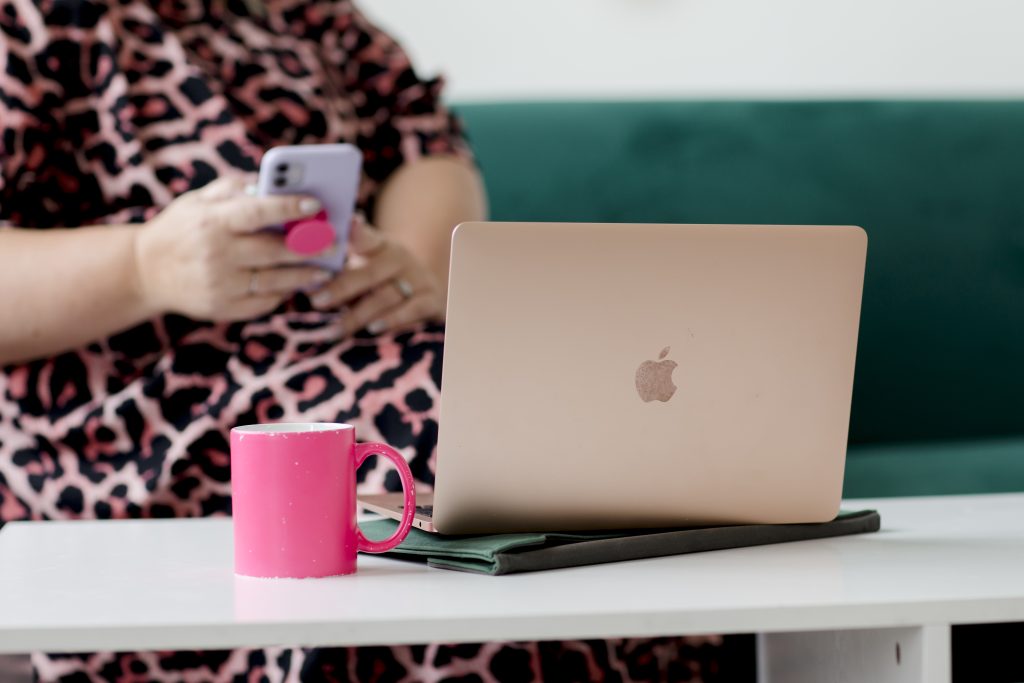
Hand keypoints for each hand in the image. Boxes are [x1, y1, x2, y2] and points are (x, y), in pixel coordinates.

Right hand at [133, 176, 335, 320]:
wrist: (144, 271)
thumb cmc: (181, 228)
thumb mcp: (199, 200)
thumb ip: (236, 189)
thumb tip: (276, 182)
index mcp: (211, 222)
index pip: (257, 212)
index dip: (289, 207)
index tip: (316, 203)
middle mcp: (215, 254)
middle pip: (272, 251)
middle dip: (308, 246)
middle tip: (332, 242)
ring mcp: (219, 284)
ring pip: (274, 281)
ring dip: (304, 275)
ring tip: (324, 268)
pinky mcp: (222, 308)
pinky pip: (263, 302)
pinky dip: (282, 293)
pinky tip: (297, 284)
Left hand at [310, 216, 444, 334]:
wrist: (427, 295)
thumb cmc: (381, 284)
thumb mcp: (362, 271)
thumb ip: (340, 272)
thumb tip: (307, 282)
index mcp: (379, 246)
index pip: (365, 237)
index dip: (355, 232)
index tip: (343, 226)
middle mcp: (399, 258)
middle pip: (370, 273)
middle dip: (342, 288)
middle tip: (317, 301)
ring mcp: (417, 279)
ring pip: (386, 296)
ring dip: (359, 314)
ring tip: (335, 329)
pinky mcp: (432, 300)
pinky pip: (412, 310)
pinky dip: (392, 320)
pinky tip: (373, 329)